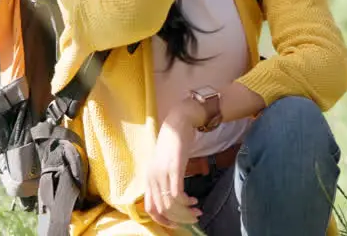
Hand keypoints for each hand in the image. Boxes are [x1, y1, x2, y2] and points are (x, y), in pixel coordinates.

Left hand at [143, 107, 201, 227]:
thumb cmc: (173, 143)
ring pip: (170, 205)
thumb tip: (173, 199)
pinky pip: (177, 193)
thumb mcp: (164, 164)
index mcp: (149, 179)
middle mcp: (152, 178)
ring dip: (185, 212)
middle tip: (192, 218)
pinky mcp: (174, 168)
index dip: (163, 220)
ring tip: (197, 210)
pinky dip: (186, 202)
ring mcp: (162, 173)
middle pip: (162, 210)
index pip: (150, 209)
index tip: (177, 223)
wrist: (179, 122)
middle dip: (179, 219)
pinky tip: (194, 200)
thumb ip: (164, 180)